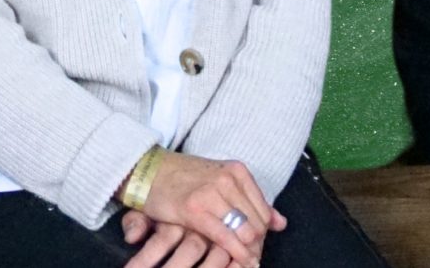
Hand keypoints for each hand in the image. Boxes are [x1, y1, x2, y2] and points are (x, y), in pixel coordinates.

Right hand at [140, 151, 282, 267]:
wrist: (149, 171)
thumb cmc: (184, 178)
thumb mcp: (221, 181)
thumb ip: (251, 201)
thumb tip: (281, 223)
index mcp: (237, 171)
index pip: (264, 210)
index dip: (264, 233)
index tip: (257, 245)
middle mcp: (227, 180)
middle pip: (257, 223)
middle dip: (257, 245)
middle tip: (252, 257)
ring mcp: (211, 194)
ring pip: (245, 231)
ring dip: (248, 252)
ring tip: (247, 262)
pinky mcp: (194, 210)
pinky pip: (225, 237)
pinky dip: (236, 253)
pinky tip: (240, 263)